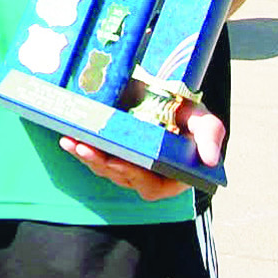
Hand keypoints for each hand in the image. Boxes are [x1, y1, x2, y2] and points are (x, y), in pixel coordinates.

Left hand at [58, 100, 224, 198]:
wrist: (166, 92)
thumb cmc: (188, 111)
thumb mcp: (204, 119)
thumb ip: (210, 135)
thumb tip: (210, 160)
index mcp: (172, 174)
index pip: (153, 185)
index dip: (135, 176)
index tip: (118, 163)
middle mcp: (149, 175)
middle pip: (124, 178)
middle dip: (103, 164)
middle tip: (87, 149)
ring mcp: (128, 165)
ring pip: (106, 170)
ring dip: (88, 158)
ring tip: (74, 142)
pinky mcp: (111, 153)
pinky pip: (94, 158)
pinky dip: (80, 149)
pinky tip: (67, 138)